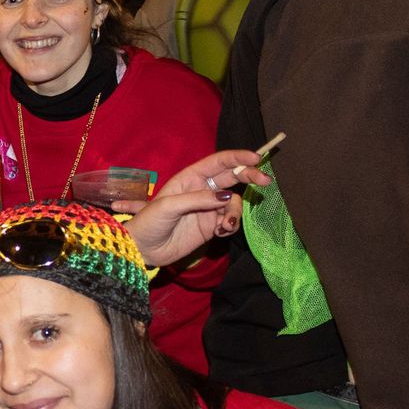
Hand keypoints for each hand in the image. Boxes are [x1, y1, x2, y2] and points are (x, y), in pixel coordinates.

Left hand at [120, 149, 272, 266]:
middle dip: (250, 177)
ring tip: (225, 226)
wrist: (143, 249)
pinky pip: (230, 220)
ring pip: (234, 203)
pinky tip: (221, 232)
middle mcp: (201, 190)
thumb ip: (198, 199)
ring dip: (235, 212)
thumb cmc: (149, 222)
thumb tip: (227, 196)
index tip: (256, 159)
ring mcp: (208, 208)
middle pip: (232, 177)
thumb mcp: (169, 206)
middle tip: (266, 181)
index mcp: (189, 178)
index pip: (218, 162)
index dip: (238, 158)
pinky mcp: (211, 226)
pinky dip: (231, 225)